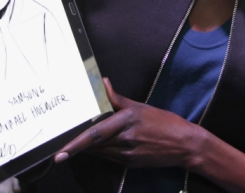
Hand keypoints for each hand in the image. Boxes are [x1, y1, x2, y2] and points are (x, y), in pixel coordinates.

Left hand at [54, 78, 201, 168]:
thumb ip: (117, 98)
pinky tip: (93, 147)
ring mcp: (127, 154)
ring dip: (86, 149)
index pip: (95, 133)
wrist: (185, 144)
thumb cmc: (164, 122)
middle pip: (94, 145)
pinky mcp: (130, 163)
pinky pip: (109, 157)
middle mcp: (125, 139)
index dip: (76, 143)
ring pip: (99, 152)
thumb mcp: (141, 106)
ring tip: (72, 145)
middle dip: (76, 147)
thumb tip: (102, 82)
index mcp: (127, 120)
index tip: (60, 152)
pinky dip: (99, 152)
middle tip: (59, 150)